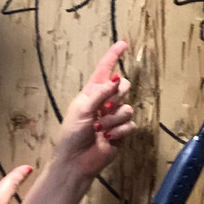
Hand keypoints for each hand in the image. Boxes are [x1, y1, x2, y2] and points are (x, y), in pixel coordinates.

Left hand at [54, 41, 136, 176]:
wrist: (77, 160)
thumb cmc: (72, 134)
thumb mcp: (81, 109)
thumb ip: (99, 93)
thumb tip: (116, 80)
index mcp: (92, 92)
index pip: (105, 69)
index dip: (114, 56)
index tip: (123, 43)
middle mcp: (105, 102)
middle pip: (124, 86)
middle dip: (117, 95)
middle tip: (105, 107)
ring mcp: (114, 117)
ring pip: (127, 108)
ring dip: (113, 120)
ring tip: (100, 129)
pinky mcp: (122, 131)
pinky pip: (131, 124)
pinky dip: (119, 131)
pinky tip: (108, 138)